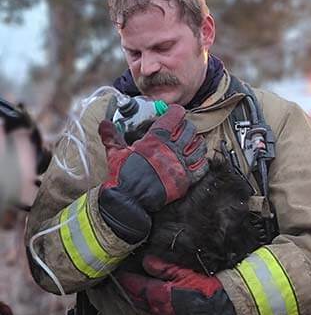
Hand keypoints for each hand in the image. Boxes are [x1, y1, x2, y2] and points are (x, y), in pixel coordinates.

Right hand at [98, 104, 207, 242]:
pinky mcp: (185, 180)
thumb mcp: (114, 153)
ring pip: (199, 146)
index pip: (173, 117)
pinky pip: (202, 166)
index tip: (176, 112)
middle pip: (189, 130)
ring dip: (196, 142)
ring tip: (191, 143)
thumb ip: (112, 136)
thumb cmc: (122, 176)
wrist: (129, 201)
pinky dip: (201, 161)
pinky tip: (195, 160)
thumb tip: (104, 123)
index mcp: (155, 140)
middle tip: (182, 129)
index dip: (177, 112)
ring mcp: (180, 165)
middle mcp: (171, 150)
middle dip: (186, 127)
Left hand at [118, 255, 240, 314]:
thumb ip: (163, 267)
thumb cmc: (204, 285)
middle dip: (129, 290)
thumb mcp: (183, 271)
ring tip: (130, 287)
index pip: (139, 287)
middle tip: (121, 281)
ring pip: (146, 305)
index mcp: (161, 294)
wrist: (221, 303)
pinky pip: (154, 308)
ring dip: (137, 296)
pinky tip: (147, 296)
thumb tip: (147, 261)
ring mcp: (167, 314)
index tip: (120, 273)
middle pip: (139, 299)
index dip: (128, 280)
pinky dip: (147, 301)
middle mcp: (161, 307)